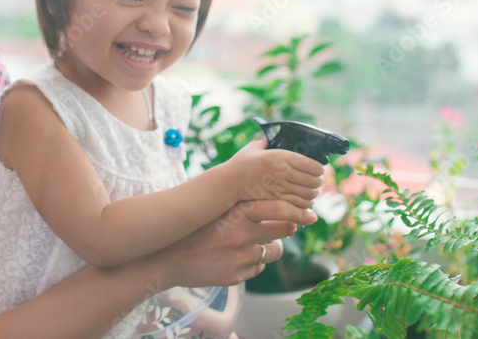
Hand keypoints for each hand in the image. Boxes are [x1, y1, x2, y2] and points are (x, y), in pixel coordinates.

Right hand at [154, 199, 316, 288]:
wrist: (167, 258)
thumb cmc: (194, 228)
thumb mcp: (217, 209)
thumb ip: (242, 203)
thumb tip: (271, 200)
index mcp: (237, 212)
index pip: (279, 209)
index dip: (297, 212)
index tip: (309, 214)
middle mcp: (242, 234)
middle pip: (283, 230)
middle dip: (288, 228)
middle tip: (289, 226)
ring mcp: (240, 257)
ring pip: (272, 252)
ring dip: (268, 247)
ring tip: (254, 243)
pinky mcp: (236, 276)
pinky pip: (257, 268)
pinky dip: (251, 264)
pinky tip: (234, 258)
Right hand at [225, 138, 324, 208]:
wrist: (229, 182)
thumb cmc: (241, 164)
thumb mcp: (254, 148)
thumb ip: (266, 141)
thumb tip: (271, 136)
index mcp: (281, 156)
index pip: (313, 165)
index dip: (319, 169)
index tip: (318, 169)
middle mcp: (283, 172)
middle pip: (314, 181)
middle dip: (318, 182)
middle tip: (316, 181)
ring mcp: (281, 188)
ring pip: (309, 195)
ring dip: (313, 194)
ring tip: (311, 192)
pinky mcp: (276, 201)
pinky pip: (299, 205)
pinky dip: (305, 205)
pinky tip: (303, 201)